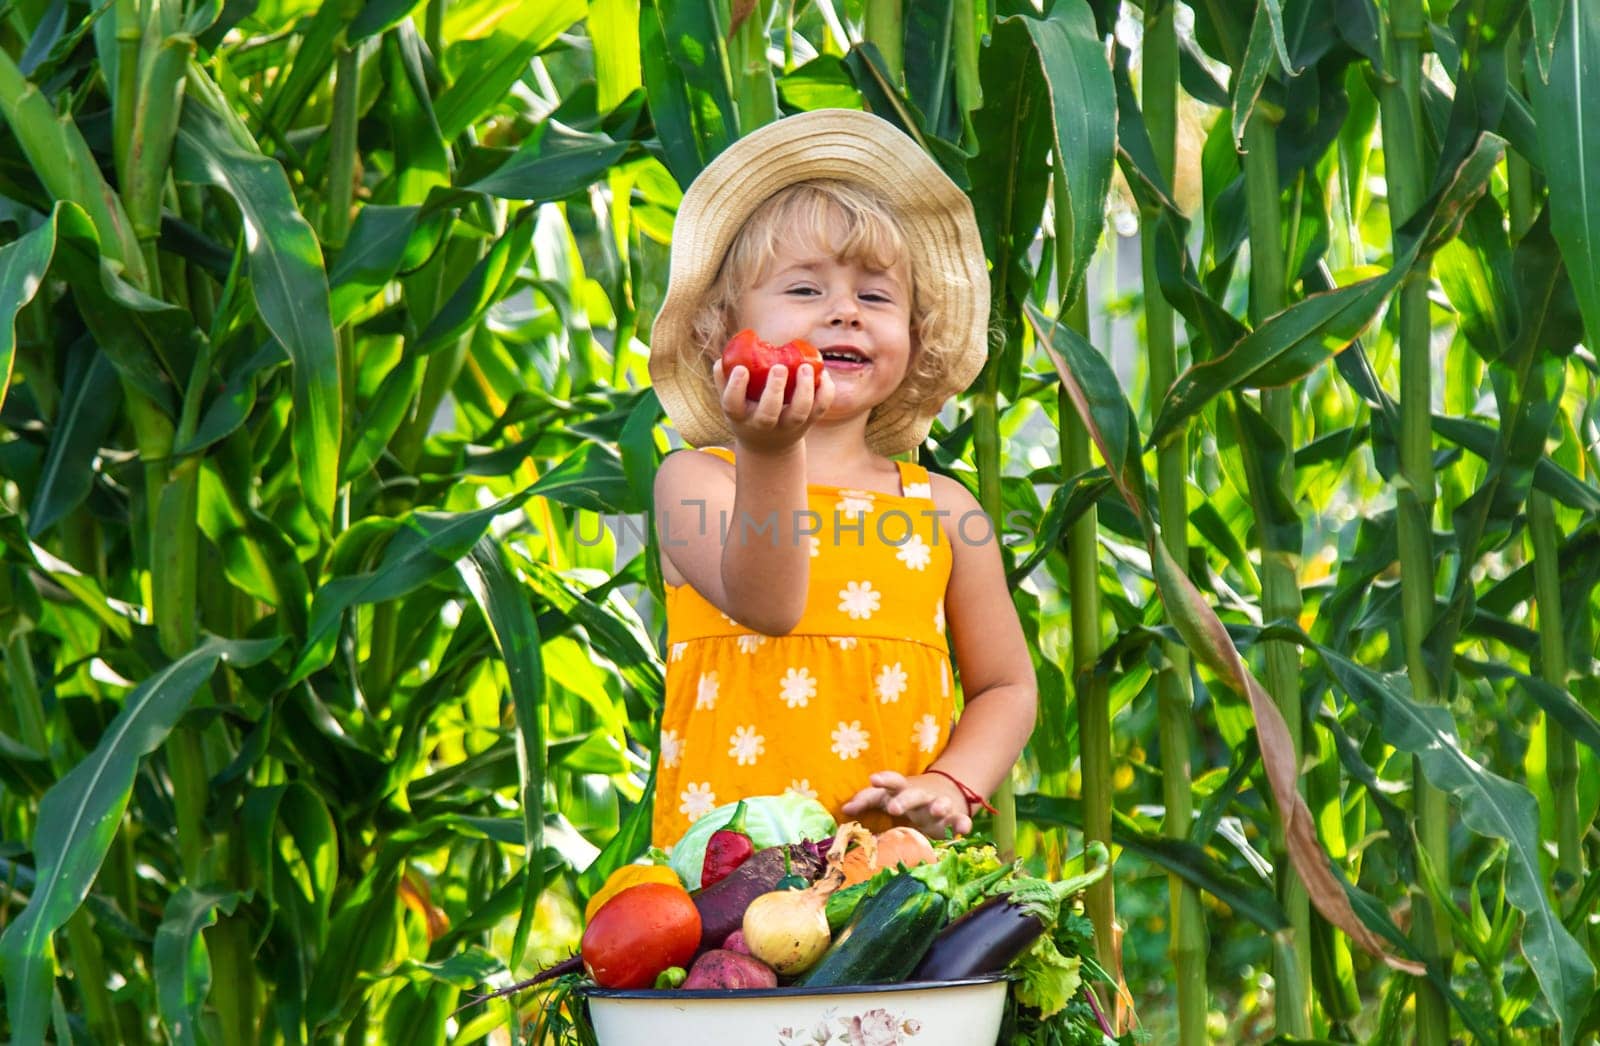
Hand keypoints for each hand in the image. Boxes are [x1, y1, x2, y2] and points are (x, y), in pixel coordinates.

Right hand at [714, 358, 834, 454]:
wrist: (770, 446)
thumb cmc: (747, 412)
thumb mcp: (733, 402)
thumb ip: (724, 380)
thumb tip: (722, 359)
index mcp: (741, 416)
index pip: (732, 404)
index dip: (735, 387)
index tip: (741, 369)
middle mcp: (764, 425)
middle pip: (768, 414)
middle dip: (774, 390)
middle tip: (779, 367)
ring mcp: (788, 425)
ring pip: (799, 413)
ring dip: (804, 390)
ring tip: (806, 367)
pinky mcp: (809, 422)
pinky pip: (820, 409)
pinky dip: (825, 392)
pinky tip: (822, 374)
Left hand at [841, 770, 973, 837]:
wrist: (948, 791)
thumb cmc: (909, 798)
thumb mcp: (890, 796)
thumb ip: (868, 800)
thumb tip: (843, 809)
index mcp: (903, 790)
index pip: (892, 782)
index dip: (883, 781)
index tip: (873, 779)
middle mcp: (921, 796)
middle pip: (913, 794)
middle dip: (904, 800)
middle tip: (894, 807)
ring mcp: (939, 805)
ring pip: (940, 804)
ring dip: (938, 806)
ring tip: (937, 810)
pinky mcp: (955, 817)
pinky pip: (960, 820)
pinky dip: (963, 823)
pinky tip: (963, 829)